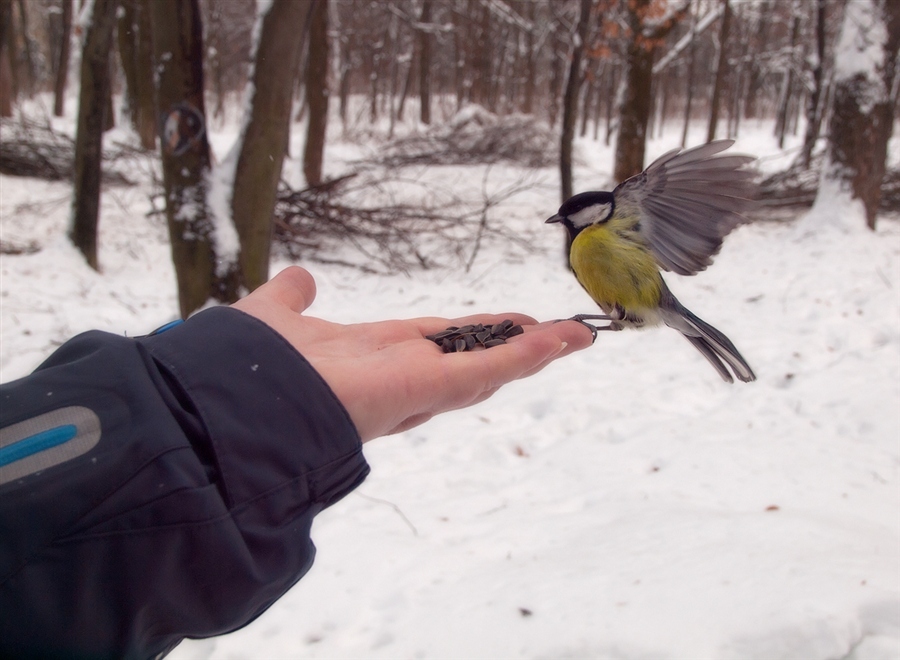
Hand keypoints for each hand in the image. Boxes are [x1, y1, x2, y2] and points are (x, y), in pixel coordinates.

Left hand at [232, 267, 592, 441]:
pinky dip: (525, 356)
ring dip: (530, 351)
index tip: (493, 327)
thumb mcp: (272, 318)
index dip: (462, 336)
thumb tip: (301, 278)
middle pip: (466, 359)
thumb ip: (289, 301)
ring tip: (572, 335)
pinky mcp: (424, 390)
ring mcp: (412, 385)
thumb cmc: (245, 369)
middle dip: (508, 347)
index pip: (426, 346)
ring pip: (484, 368)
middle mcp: (395, 374)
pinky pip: (484, 372)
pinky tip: (562, 339)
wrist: (232, 411)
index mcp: (366, 356)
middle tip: (550, 333)